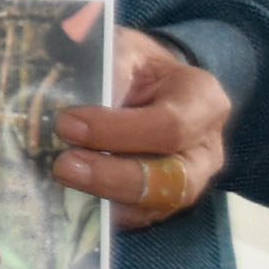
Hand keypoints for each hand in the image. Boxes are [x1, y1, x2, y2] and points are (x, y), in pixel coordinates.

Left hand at [54, 26, 233, 229]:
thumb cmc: (135, 65)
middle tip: (64, 165)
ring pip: (154, 205)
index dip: (117, 131)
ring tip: (63, 180)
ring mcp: (188, 182)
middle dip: (114, 177)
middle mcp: (205, 149)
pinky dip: (101, 211)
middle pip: (172, 179)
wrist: (146, 85)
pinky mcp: (161, 204)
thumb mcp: (124, 49)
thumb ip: (109, 67)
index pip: (170, 126)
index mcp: (203, 101)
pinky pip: (136, 218)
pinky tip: (67, 196)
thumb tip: (74, 95)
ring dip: (105, 197)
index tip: (68, 124)